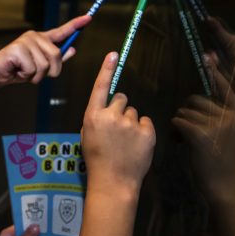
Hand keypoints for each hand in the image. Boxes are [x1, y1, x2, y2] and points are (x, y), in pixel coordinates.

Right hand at [0, 15, 90, 86]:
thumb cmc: (19, 70)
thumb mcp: (41, 66)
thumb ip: (56, 59)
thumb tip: (73, 49)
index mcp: (42, 39)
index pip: (62, 31)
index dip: (75, 25)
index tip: (88, 18)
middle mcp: (35, 36)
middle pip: (56, 55)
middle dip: (49, 71)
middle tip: (35, 74)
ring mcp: (25, 41)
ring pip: (44, 64)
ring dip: (35, 75)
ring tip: (24, 72)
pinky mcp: (17, 49)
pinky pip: (32, 68)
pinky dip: (26, 75)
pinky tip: (17, 70)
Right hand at [80, 52, 156, 196]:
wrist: (113, 181)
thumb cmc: (97, 159)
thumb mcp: (87, 136)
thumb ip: (97, 118)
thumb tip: (108, 108)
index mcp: (93, 116)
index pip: (100, 87)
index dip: (106, 70)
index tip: (113, 54)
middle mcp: (111, 116)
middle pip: (121, 98)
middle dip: (120, 109)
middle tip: (118, 128)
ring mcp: (130, 124)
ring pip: (134, 112)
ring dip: (131, 122)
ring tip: (126, 141)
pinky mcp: (147, 132)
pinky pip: (146, 122)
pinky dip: (142, 131)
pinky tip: (136, 144)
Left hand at [172, 56, 234, 198]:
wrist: (226, 188)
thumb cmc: (225, 164)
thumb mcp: (232, 137)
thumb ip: (223, 119)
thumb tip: (202, 102)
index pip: (227, 88)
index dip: (216, 72)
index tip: (208, 55)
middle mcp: (231, 117)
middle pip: (198, 100)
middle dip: (188, 112)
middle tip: (188, 130)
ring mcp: (218, 126)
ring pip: (186, 111)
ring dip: (181, 123)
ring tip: (186, 140)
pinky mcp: (202, 135)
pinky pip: (179, 121)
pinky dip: (176, 130)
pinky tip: (181, 142)